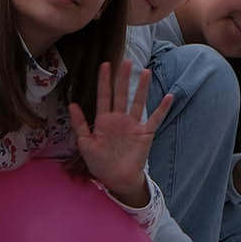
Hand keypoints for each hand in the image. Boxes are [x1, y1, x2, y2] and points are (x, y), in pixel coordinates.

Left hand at [67, 60, 171, 205]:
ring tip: (145, 72)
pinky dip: (162, 108)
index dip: (104, 81)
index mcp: (104, 120)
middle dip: (123, 78)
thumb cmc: (99, 163)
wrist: (116, 179)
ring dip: (141, 88)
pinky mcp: (145, 133)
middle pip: (121, 94)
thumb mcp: (85, 144)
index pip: (104, 96)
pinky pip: (155, 119)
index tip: (104, 65)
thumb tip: (72, 104)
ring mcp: (133, 125)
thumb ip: (80, 124)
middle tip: (126, 61)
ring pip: (138, 102)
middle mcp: (119, 119)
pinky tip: (168, 97)